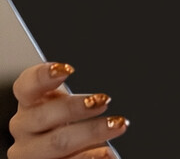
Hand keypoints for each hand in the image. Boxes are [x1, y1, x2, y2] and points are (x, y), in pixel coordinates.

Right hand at [8, 62, 128, 158]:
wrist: (56, 150)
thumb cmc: (65, 119)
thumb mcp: (68, 102)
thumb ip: (76, 97)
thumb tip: (102, 97)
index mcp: (29, 102)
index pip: (27, 86)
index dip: (44, 76)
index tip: (68, 69)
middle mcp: (23, 127)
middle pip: (44, 115)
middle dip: (76, 107)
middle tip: (104, 100)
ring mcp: (28, 152)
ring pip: (57, 143)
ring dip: (91, 132)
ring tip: (116, 125)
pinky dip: (88, 157)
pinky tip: (106, 152)